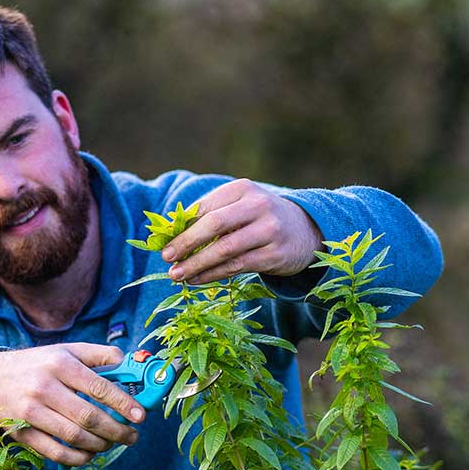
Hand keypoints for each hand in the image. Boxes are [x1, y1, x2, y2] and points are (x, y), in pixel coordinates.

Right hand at [0, 343, 142, 466]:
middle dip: (117, 430)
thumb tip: (131, 364)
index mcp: (59, 364)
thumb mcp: (65, 351)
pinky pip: (56, 453)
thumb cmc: (37, 365)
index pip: (99, 387)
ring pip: (75, 437)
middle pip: (89, 417)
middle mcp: (44, 388)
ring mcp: (31, 413)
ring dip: (101, 445)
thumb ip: (99, 355)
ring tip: (113, 443)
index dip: (124, 403)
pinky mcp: (22, 434)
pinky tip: (90, 454)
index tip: (141, 416)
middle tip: (132, 436)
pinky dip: (79, 458)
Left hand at [161, 179, 322, 284]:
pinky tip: (196, 280)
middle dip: (186, 243)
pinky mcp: (274, 254)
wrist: (305, 230)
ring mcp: (269, 230)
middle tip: (166, 257)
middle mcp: (258, 206)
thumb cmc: (259, 218)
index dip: (182, 227)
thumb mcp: (238, 207)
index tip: (163, 243)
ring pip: (224, 249)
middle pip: (214, 225)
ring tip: (176, 275)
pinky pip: (236, 266)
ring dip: (196, 264)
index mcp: (242, 189)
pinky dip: (212, 275)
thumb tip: (169, 235)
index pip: (205, 208)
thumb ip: (209, 216)